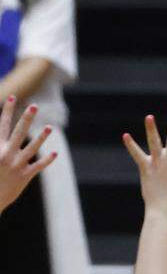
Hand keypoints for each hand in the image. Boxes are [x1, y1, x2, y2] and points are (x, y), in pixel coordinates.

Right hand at [0, 96, 55, 212]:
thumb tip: (1, 134)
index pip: (2, 125)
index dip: (7, 111)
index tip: (12, 97)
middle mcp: (6, 154)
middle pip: (18, 132)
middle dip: (26, 118)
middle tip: (34, 105)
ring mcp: (16, 165)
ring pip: (31, 148)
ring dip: (41, 137)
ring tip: (50, 127)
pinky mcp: (24, 176)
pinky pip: (38, 166)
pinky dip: (46, 160)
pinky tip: (55, 153)